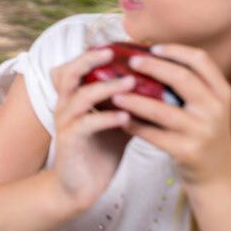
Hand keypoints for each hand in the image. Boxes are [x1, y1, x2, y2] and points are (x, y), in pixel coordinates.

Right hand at [49, 47, 136, 210]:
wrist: (79, 187)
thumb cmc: (100, 151)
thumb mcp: (119, 122)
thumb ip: (132, 103)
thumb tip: (164, 86)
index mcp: (75, 97)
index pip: (78, 66)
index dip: (94, 53)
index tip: (119, 43)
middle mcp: (65, 105)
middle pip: (70, 72)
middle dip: (91, 60)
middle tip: (115, 52)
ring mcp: (65, 122)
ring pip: (80, 95)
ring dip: (107, 87)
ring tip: (131, 83)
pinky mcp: (69, 141)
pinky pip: (87, 124)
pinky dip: (107, 118)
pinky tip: (127, 117)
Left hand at [111, 44, 230, 188]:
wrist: (218, 175)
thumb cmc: (203, 132)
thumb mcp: (208, 106)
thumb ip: (190, 85)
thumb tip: (149, 56)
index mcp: (221, 93)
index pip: (201, 60)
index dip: (176, 50)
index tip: (153, 47)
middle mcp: (215, 109)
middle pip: (182, 78)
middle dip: (153, 67)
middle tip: (130, 62)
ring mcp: (202, 131)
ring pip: (162, 110)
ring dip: (135, 100)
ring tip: (114, 93)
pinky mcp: (187, 151)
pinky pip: (153, 135)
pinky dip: (134, 125)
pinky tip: (120, 119)